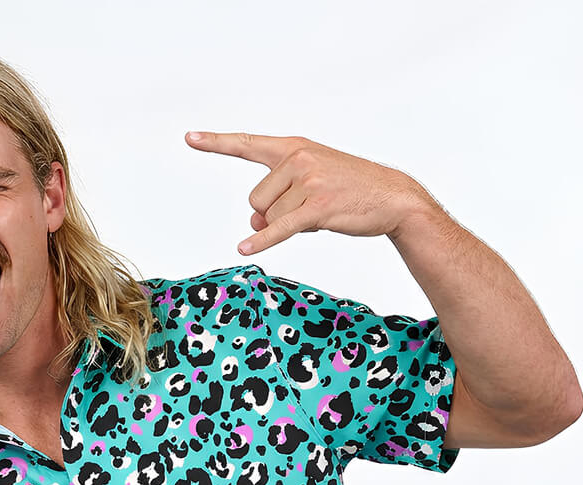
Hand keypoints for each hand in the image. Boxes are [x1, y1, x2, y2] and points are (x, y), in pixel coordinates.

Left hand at [185, 131, 436, 253]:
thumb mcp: (309, 187)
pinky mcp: (316, 207)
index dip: (215, 142)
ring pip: (268, 216)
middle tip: (306, 209)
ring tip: (319, 214)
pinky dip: (262, 241)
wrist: (393, 199)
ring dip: (285, 225)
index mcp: (294, 147)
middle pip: (255, 199)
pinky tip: (245, 249)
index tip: (189, 137)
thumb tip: (252, 224)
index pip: (247, 144)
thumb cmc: (348, 191)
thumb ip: (275, 200)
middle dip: (272, 213)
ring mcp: (307, 181)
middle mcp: (298, 158)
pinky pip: (279, 228)